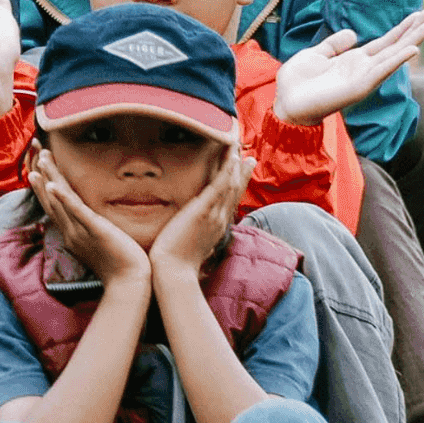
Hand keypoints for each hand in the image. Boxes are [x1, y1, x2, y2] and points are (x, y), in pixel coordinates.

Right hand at [29, 147, 149, 285]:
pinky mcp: (94, 230)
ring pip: (59, 201)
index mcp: (72, 234)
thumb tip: (92, 219)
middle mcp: (71, 232)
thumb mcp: (101, 244)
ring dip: (49, 178)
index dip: (44, 186)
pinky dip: (63, 198)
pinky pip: (77, 211)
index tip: (38, 167)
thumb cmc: (120, 266)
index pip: (54, 206)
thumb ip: (93, 230)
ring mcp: (80, 231)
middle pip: (51, 200)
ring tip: (42, 160)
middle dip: (42, 175)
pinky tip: (53, 185)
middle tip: (36, 153)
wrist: (129, 284)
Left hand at [147, 143, 252, 278]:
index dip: (236, 188)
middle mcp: (220, 220)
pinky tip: (233, 158)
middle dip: (242, 174)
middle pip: (235, 193)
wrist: (174, 273)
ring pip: (230, 186)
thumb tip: (191, 234)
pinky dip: (228, 171)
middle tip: (249, 158)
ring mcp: (214, 215)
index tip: (241, 176)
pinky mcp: (204, 211)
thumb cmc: (176, 264)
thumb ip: (194, 237)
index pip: (229, 203)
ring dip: (236, 166)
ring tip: (241, 149)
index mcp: (216, 228)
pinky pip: (220, 186)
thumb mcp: (190, 247)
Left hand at [271, 9, 423, 125]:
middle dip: (413, 31)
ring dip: (411, 41)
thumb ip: (335, 44)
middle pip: (394, 46)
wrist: (285, 103)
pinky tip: (411, 50)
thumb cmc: (298, 82)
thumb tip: (354, 34)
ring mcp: (363, 78)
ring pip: (392, 56)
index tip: (419, 14)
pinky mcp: (358, 87)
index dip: (401, 28)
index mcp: (354, 60)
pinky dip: (396, 61)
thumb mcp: (316, 54)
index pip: (384, 42)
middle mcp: (363, 68)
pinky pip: (380, 71)